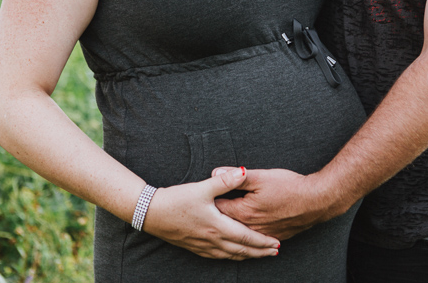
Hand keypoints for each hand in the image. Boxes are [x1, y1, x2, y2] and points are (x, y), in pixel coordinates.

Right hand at [142, 167, 279, 259]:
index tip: (277, 243)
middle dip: (260, 252)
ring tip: (259, 255)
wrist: (151, 213)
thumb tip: (242, 171)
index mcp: (217, 227)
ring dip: (247, 256)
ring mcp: (202, 246)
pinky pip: (218, 256)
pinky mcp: (194, 247)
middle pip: (241, 250)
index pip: (246, 238)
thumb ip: (224, 181)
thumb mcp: (202, 188)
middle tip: (275, 252)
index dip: (263, 241)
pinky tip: (233, 255)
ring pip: (230, 255)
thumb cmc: (176, 200)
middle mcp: (212, 240)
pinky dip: (231, 257)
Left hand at [212, 168, 349, 240]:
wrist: (316, 201)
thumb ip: (237, 176)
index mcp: (244, 212)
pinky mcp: (274, 237)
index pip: (217, 209)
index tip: (199, 200)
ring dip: (228, 232)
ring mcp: (263, 235)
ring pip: (239, 236)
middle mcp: (251, 227)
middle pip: (225, 226)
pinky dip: (245, 239)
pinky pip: (254, 241)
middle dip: (214, 220)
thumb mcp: (261, 176)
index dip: (208, 203)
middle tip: (201, 216)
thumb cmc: (290, 187)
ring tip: (216, 230)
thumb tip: (216, 172)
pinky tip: (241, 237)